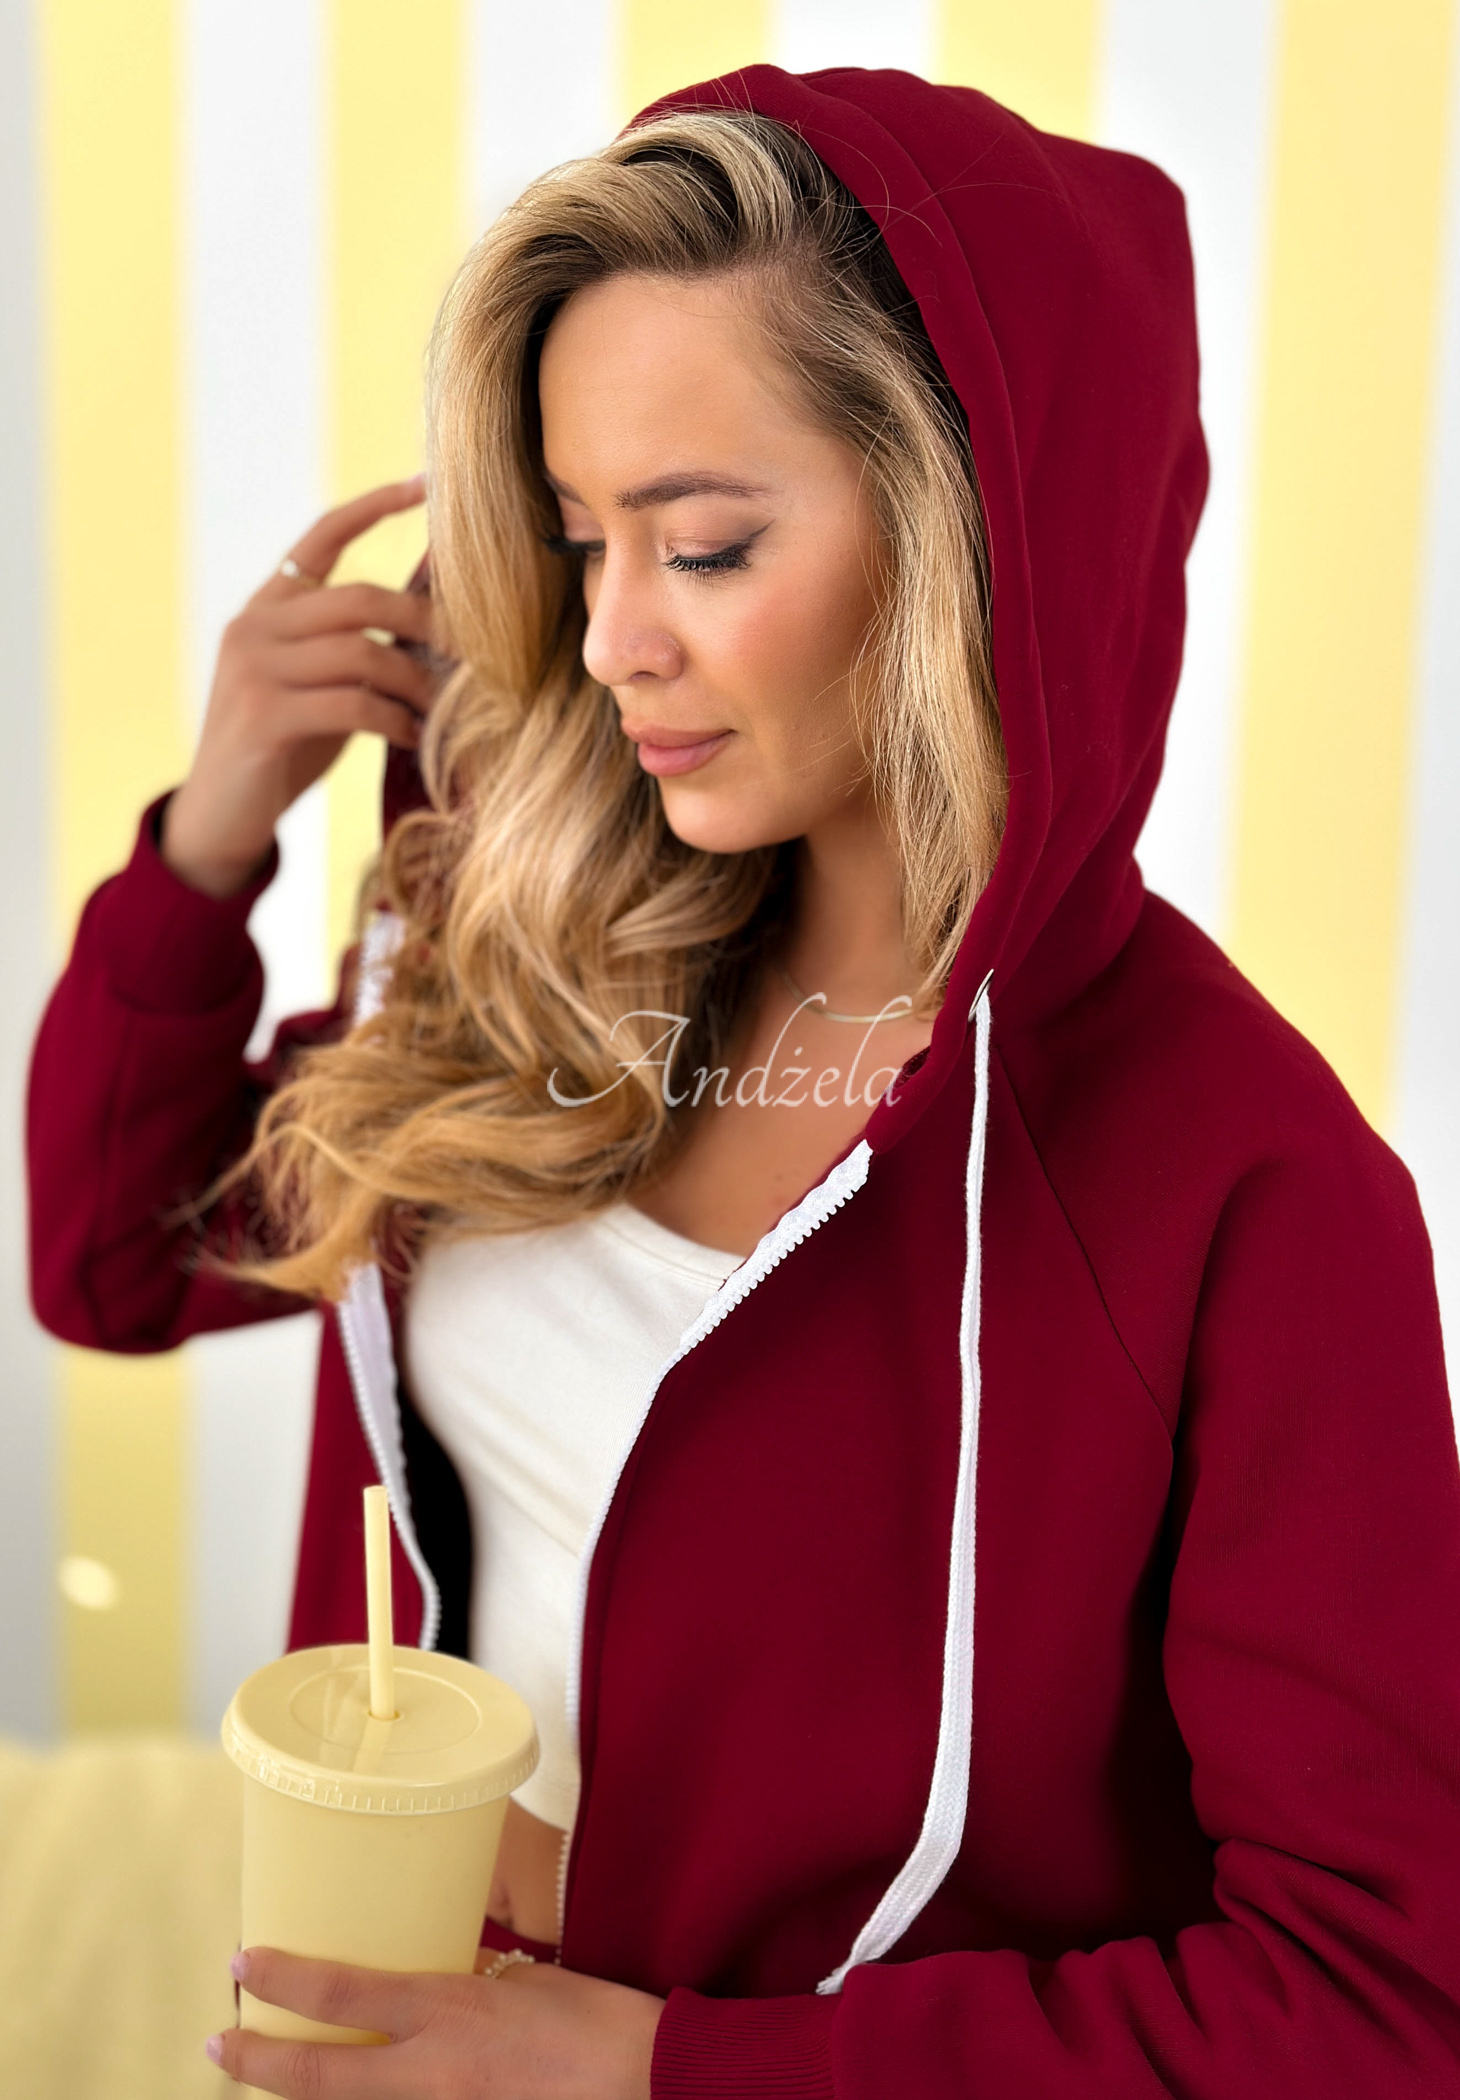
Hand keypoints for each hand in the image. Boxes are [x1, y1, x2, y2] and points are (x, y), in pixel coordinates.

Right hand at [162, 477, 438, 898]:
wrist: (221, 814)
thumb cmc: (282, 747)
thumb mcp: (317, 684)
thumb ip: (356, 646)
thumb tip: (437, 623)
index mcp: (268, 606)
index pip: (321, 535)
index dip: (375, 506)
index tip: (426, 484)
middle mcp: (255, 626)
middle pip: (360, 598)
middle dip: (425, 621)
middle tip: (471, 650)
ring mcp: (254, 668)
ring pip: (361, 652)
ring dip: (417, 683)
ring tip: (446, 710)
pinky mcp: (263, 715)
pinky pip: (353, 704)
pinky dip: (396, 721)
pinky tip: (415, 738)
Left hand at [207, 1944, 662, 2097]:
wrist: (646, 2085)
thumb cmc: (599, 2023)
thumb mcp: (526, 1981)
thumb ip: (472, 1981)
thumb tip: (445, 1975)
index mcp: (447, 2014)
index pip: (341, 1992)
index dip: (282, 1979)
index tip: (243, 1962)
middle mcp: (430, 2076)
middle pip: (318, 2077)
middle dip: (259, 2063)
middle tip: (218, 2043)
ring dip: (307, 2092)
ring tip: (274, 2072)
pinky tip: (354, 2094)